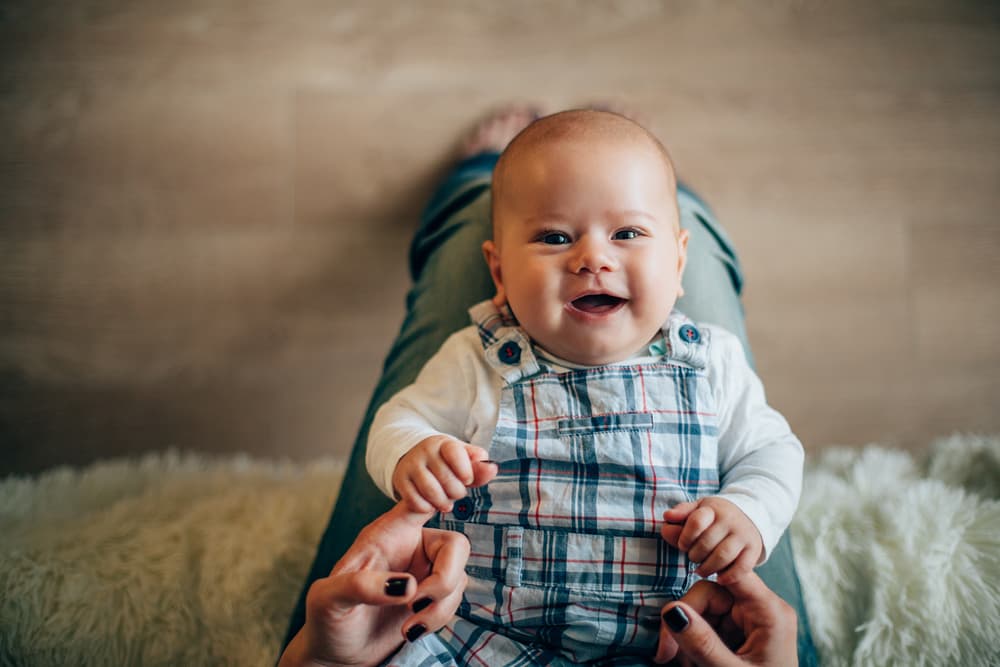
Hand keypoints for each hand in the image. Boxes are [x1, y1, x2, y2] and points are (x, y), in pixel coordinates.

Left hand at [278, 502, 470, 666]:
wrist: (335, 653)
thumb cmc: (325, 618)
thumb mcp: (328, 599)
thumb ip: (361, 586)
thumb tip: (408, 586)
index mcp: (388, 532)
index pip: (424, 498)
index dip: (452, 484)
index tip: (487, 468)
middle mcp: (411, 547)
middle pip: (456, 545)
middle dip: (446, 578)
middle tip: (418, 602)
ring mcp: (424, 573)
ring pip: (459, 578)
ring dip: (439, 608)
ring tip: (407, 626)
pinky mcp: (431, 599)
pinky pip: (454, 601)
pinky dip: (439, 619)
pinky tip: (411, 630)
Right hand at [393, 435, 497, 512]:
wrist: (414, 457)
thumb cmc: (445, 461)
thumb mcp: (462, 459)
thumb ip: (478, 466)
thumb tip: (492, 469)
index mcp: (444, 443)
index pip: (456, 454)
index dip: (466, 471)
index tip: (467, 479)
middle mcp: (425, 451)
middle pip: (447, 479)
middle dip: (457, 492)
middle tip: (457, 492)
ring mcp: (411, 465)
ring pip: (431, 491)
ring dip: (443, 502)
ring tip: (446, 503)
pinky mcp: (400, 480)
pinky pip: (416, 501)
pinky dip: (427, 508)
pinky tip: (431, 505)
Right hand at [654, 571, 797, 665]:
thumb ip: (703, 643)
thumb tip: (671, 610)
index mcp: (770, 612)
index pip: (730, 574)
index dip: (699, 580)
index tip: (673, 607)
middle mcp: (761, 610)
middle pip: (710, 594)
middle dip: (685, 621)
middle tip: (666, 654)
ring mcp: (749, 622)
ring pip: (704, 611)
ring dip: (686, 636)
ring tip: (681, 665)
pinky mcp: (740, 634)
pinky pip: (709, 626)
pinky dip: (694, 644)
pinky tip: (689, 664)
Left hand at [662, 496, 762, 583]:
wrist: (747, 517)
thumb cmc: (714, 516)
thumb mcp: (698, 509)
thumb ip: (681, 513)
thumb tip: (667, 517)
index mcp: (713, 509)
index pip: (696, 522)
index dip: (685, 537)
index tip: (683, 545)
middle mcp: (730, 520)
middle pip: (707, 543)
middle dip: (694, 555)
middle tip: (692, 558)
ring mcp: (743, 535)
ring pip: (723, 556)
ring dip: (707, 568)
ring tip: (700, 570)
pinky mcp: (754, 550)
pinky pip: (742, 568)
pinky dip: (728, 576)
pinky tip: (719, 579)